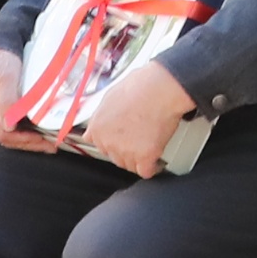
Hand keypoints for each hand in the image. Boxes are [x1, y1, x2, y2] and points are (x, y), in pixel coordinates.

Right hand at [0, 46, 37, 150]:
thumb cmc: (1, 59)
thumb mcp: (6, 77)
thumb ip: (7, 102)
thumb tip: (9, 127)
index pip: (1, 134)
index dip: (23, 140)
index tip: (43, 140)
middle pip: (3, 138)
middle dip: (27, 143)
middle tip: (50, 146)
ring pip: (5, 135)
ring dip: (26, 140)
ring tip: (46, 143)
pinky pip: (6, 127)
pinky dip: (21, 132)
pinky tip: (35, 133)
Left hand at [77, 56, 193, 176]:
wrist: (160, 89)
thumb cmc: (140, 86)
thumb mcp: (111, 95)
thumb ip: (103, 113)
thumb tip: (104, 118)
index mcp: (97, 127)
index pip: (97, 144)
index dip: (111, 140)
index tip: (118, 139)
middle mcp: (108, 142)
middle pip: (114, 156)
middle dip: (125, 150)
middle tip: (137, 139)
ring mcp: (125, 151)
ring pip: (129, 165)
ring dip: (138, 159)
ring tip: (148, 147)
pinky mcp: (145, 157)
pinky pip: (146, 171)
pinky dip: (151, 167)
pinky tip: (155, 161)